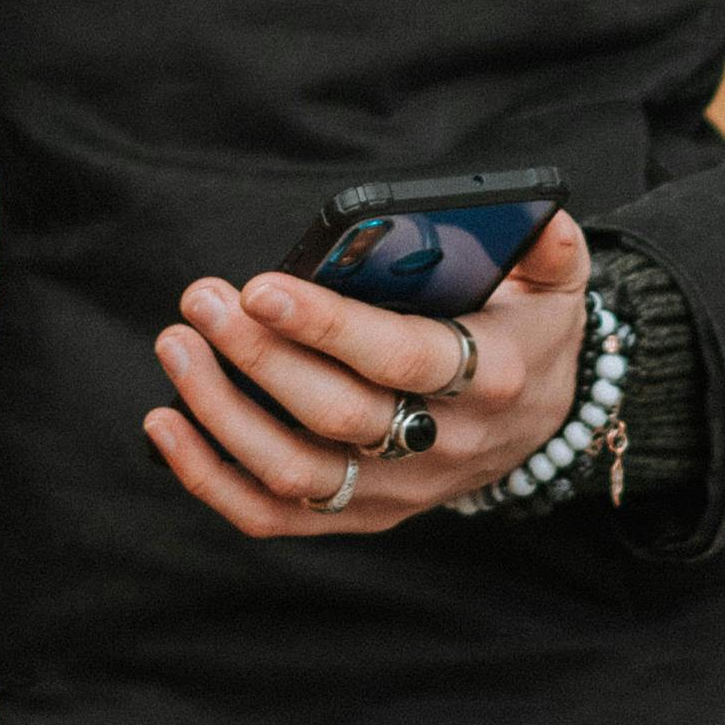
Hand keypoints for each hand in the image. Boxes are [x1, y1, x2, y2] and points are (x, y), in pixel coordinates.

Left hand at [143, 213, 593, 539]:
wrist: (546, 422)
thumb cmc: (533, 330)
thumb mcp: (560, 281)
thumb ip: (546, 242)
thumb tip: (531, 208)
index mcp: (494, 377)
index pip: (402, 358)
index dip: (328, 327)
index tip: (259, 287)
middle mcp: (445, 444)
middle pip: (336, 415)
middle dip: (257, 356)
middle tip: (201, 300)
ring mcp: (400, 490)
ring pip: (297, 472)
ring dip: (222, 413)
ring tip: (176, 345)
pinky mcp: (364, 513)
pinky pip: (277, 516)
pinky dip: (211, 479)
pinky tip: (165, 424)